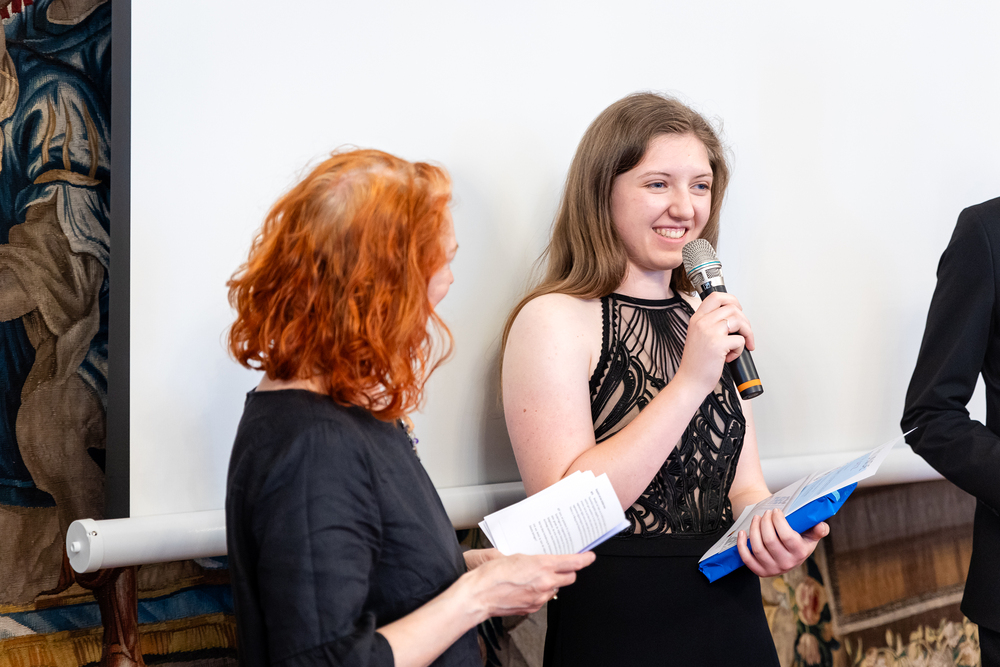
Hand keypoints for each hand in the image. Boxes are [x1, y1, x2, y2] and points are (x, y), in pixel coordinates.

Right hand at [460, 551, 595, 618]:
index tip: (589, 557)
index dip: (584, 559)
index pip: (572, 563)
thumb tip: (541, 562)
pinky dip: (540, 592)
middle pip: (570, 578)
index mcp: (541, 566)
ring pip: (556, 589)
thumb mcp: (515, 556)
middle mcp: (544, 583)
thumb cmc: (491, 575)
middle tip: (562, 566)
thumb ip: (534, 560)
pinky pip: (544, 599)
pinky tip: (527, 587)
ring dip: (552, 582)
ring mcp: (539, 598)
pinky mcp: (532, 608)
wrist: (478, 596)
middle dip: (568, 571)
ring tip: (536, 576)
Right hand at [675, 292, 755, 396]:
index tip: (738, 311)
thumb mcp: (698, 336)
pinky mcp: (718, 344)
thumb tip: (734, 318)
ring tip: (740, 345)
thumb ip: (711, 324)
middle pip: (732, 308)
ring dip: (746, 334)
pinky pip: (740, 340)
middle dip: (744, 321)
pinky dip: (740, 349)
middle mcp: (702, 322)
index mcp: (697, 318)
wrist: (690, 381)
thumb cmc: (696, 362)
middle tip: (744, 333)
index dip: (732, 300)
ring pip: (739, 321)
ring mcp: (709, 332)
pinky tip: (730, 357)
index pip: (716, 296)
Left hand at [736, 509, 828, 577]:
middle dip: (765, 522)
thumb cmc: (799, 540)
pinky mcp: (760, 571)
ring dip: (753, 530)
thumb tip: (821, 526)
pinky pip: (746, 559)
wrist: (788, 555)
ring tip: (756, 518)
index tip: (776, 511)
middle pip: (769, 540)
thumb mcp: (811, 535)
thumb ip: (818, 530)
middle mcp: (787, 563)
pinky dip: (741, 545)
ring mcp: (772, 569)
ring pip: (757, 548)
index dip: (778, 521)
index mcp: (800, 553)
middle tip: (766, 513)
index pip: (786, 536)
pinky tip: (742, 532)